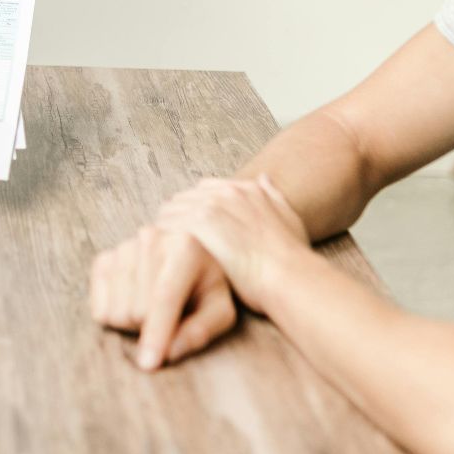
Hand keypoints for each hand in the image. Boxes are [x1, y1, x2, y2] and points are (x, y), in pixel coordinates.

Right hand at [89, 225, 239, 370]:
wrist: (184, 260)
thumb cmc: (205, 290)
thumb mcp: (220, 311)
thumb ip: (201, 331)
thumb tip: (169, 353)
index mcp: (185, 248)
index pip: (164, 298)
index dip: (156, 334)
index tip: (149, 365)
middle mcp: (150, 240)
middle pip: (137, 310)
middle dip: (151, 330)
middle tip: (171, 321)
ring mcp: (123, 248)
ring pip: (116, 312)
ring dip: (133, 325)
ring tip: (153, 311)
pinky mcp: (103, 261)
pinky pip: (98, 309)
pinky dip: (115, 317)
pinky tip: (134, 304)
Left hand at [155, 174, 309, 315]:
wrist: (290, 276)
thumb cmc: (293, 258)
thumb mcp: (289, 218)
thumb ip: (273, 197)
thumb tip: (264, 177)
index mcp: (245, 189)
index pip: (204, 190)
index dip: (194, 212)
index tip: (190, 234)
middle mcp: (227, 191)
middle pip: (183, 198)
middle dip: (175, 220)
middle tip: (169, 247)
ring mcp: (212, 205)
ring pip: (170, 211)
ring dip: (164, 231)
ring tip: (160, 256)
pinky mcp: (199, 223)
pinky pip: (167, 226)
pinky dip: (161, 241)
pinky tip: (160, 260)